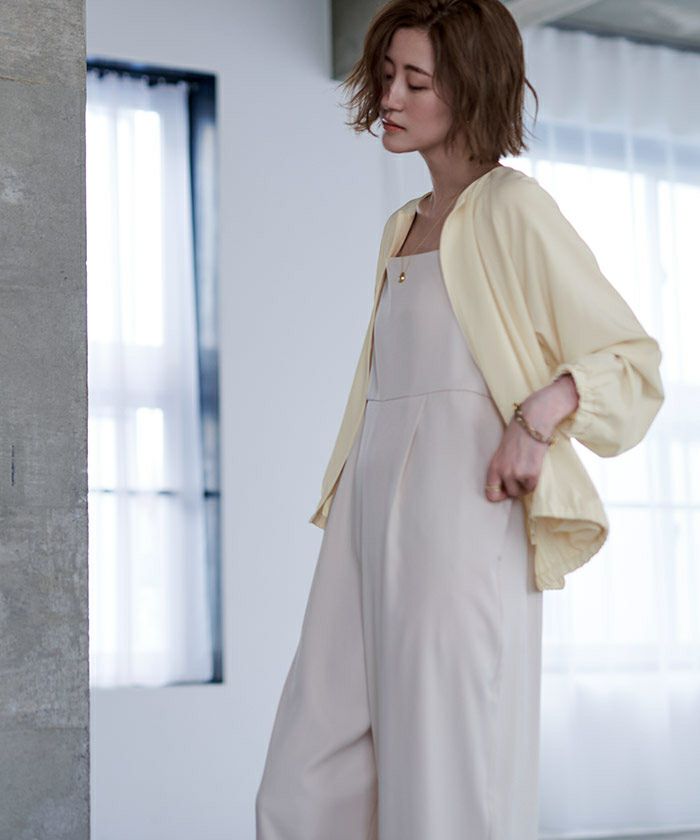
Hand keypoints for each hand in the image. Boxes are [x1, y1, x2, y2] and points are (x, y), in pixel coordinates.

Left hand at [485, 374, 578, 501]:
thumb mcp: (503, 451)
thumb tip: (507, 486)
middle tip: (522, 475)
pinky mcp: (531, 474)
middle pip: (510, 493)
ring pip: (522, 491)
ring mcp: (517, 474)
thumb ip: (503, 467)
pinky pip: (532, 487)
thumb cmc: (519, 433)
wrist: (533, 421)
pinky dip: (535, 480)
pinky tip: (535, 467)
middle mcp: (503, 472)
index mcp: (494, 466)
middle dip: (517, 488)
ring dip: (526, 484)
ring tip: (528, 468)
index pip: (491, 493)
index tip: (506, 491)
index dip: (499, 495)